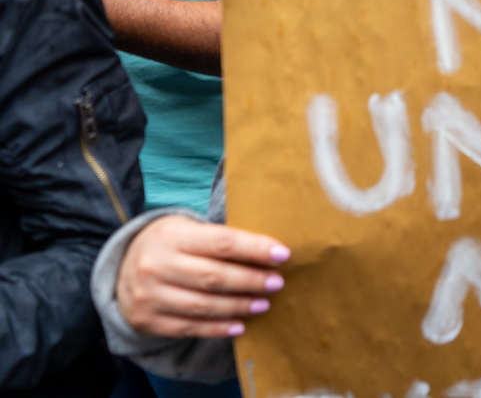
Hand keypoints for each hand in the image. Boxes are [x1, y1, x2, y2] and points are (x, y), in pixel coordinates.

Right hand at [116, 215, 290, 337]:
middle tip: (277, 283)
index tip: (282, 254)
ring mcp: (149, 295)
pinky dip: (217, 328)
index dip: (255, 249)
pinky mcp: (147, 320)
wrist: (120, 267)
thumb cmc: (169, 244)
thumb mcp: (187, 229)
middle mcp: (157, 265)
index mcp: (172, 236)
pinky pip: (189, 327)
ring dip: (239, 306)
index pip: (222, 242)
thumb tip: (268, 251)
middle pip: (214, 276)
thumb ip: (220, 239)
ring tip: (263, 304)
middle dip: (251, 280)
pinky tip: (238, 325)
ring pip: (204, 305)